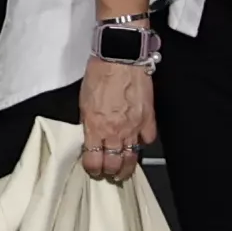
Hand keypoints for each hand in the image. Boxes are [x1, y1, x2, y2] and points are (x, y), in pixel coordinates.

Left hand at [77, 53, 156, 179]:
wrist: (120, 57)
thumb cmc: (99, 73)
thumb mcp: (83, 101)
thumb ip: (88, 122)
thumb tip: (90, 135)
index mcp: (94, 127)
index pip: (93, 161)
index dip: (92, 169)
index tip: (92, 169)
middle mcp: (114, 131)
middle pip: (113, 164)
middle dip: (109, 172)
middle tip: (108, 173)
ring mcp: (133, 127)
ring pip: (131, 158)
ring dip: (126, 168)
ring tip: (123, 171)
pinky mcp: (148, 119)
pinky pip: (148, 140)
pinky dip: (143, 143)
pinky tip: (139, 143)